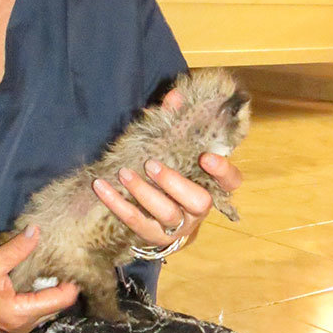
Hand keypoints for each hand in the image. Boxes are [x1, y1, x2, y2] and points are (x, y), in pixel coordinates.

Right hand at [0, 226, 78, 332]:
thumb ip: (17, 249)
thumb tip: (36, 231)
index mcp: (21, 313)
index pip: (61, 300)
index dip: (70, 281)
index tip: (73, 262)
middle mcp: (24, 326)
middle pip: (55, 305)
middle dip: (59, 284)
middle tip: (62, 261)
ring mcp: (17, 327)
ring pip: (45, 307)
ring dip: (47, 289)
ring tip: (49, 267)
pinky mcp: (11, 324)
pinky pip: (33, 309)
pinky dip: (36, 294)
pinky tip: (32, 278)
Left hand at [90, 87, 243, 247]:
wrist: (157, 220)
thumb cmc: (170, 176)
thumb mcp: (175, 151)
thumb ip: (177, 124)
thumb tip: (176, 95)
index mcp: (211, 186)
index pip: (231, 182)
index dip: (223, 171)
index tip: (207, 157)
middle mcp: (199, 211)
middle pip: (200, 202)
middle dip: (175, 182)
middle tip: (151, 164)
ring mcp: (179, 228)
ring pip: (167, 214)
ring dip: (144, 193)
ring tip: (124, 173)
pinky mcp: (154, 238)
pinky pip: (136, 223)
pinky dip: (117, 204)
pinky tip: (101, 186)